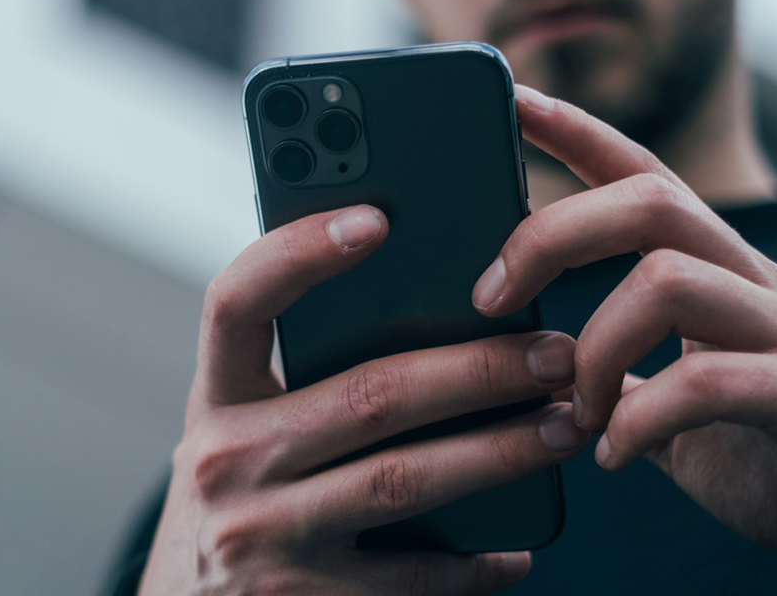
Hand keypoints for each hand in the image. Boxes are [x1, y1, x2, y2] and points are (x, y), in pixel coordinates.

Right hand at [138, 205, 588, 594]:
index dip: (299, 253)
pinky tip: (515, 549)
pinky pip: (408, 578)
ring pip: (402, 479)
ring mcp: (259, 536)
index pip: (236, 301)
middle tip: (553, 353)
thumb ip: (300, 377)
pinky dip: (471, 564)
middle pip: (367, 393)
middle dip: (477, 367)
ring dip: (498, 452)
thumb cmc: (239, 501)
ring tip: (563, 427)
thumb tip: (435, 308)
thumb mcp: (241, 431)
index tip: (376, 217)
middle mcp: (224, 461)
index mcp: (213, 398)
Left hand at [471, 86, 776, 595]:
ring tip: (576, 413)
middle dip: (551, 235)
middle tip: (489, 298)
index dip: (579, 133)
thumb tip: (540, 365)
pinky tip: (616, 455)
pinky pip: (709, 381)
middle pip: (650, 201)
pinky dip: (641, 419)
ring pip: (669, 279)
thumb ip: (625, 379)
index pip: (648, 177)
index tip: (512, 98)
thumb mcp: (682, 414)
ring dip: (593, 349)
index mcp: (727, 279)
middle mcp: (764, 287)